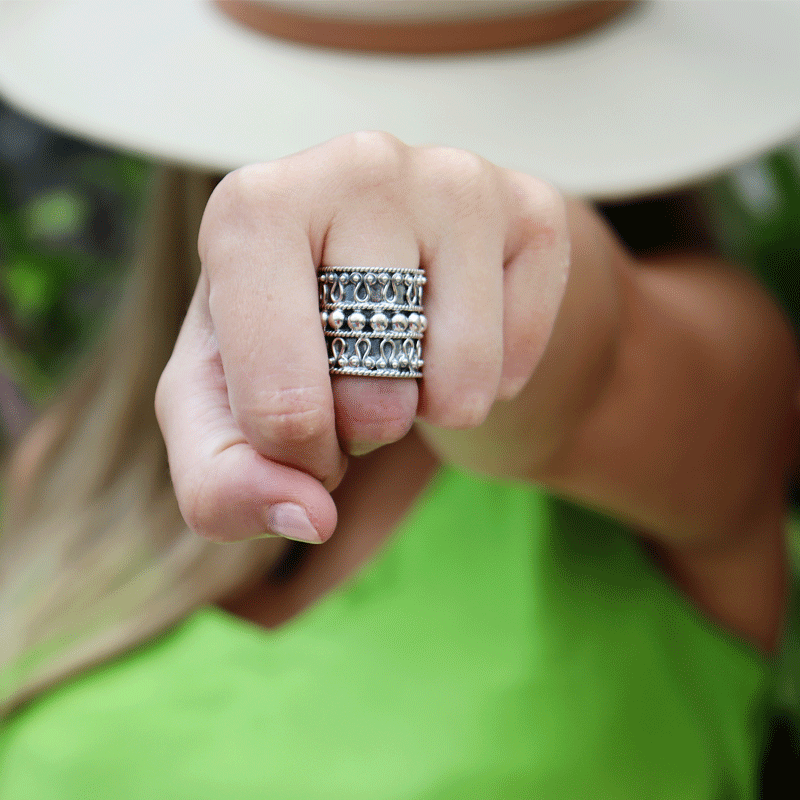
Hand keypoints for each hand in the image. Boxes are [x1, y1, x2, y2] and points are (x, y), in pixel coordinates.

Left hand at [155, 132, 568, 542]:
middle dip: (364, 428)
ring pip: (461, 384)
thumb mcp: (221, 418)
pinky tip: (460, 334)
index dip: (295, 458)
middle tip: (355, 376)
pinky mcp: (533, 209)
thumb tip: (309, 517)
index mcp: (251, 208)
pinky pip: (522, 359)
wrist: (390, 279)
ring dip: (431, 408)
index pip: (278, 404)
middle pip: (372, 397)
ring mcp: (456, 179)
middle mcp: (357, 165)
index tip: (298, 427)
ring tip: (405, 356)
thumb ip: (223, 484)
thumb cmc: (287, 345)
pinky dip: (493, 383)